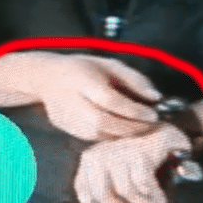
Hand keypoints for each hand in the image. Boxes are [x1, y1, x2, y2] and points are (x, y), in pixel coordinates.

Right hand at [0, 51, 161, 140]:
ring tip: (140, 129)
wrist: (46, 78)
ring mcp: (67, 118)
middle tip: (151, 126)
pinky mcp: (67, 130)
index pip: (110, 100)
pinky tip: (124, 131)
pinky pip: (93, 138)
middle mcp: (72, 101)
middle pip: (103, 122)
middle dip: (131, 127)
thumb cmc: (83, 68)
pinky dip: (112, 137)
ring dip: (123, 135)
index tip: (154, 114)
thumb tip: (155, 97)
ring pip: (99, 134)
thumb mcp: (110, 65)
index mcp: (82, 79)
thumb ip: (133, 79)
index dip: (134, 110)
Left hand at [74, 123, 190, 202]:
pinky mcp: (140, 152)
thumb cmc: (142, 162)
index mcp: (91, 157)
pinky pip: (143, 184)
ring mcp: (121, 150)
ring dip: (143, 202)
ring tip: (152, 200)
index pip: (82, 187)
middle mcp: (102, 151)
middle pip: (102, 194)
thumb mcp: (116, 174)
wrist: (167, 140)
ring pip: (125, 191)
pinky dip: (154, 195)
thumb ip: (102, 189)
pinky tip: (161, 196)